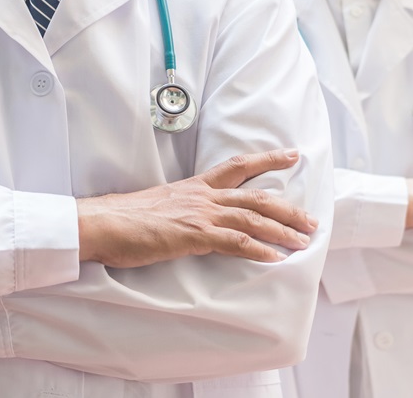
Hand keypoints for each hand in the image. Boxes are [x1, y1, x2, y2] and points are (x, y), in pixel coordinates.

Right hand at [76, 149, 318, 267]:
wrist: (100, 223)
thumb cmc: (122, 218)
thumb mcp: (160, 206)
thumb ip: (182, 210)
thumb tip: (191, 219)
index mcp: (195, 187)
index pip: (238, 166)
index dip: (268, 159)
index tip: (292, 154)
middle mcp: (203, 196)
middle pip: (257, 196)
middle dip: (288, 208)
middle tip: (312, 219)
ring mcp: (200, 214)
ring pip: (253, 217)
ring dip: (283, 230)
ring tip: (304, 240)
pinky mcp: (194, 235)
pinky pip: (235, 241)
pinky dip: (259, 250)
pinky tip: (276, 258)